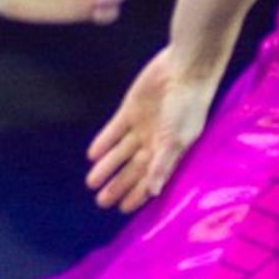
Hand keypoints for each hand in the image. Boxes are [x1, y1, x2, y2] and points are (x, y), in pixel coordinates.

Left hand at [85, 50, 215, 213]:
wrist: (185, 69)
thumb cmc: (187, 107)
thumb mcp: (175, 140)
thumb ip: (162, 165)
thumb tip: (153, 192)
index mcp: (170, 152)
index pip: (150, 179)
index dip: (137, 194)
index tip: (122, 209)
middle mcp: (155, 142)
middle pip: (133, 168)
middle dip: (118, 185)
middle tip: (101, 201)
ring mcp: (142, 126)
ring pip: (121, 152)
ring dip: (107, 167)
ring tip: (91, 183)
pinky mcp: (131, 110)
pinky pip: (114, 131)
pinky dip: (104, 142)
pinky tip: (92, 155)